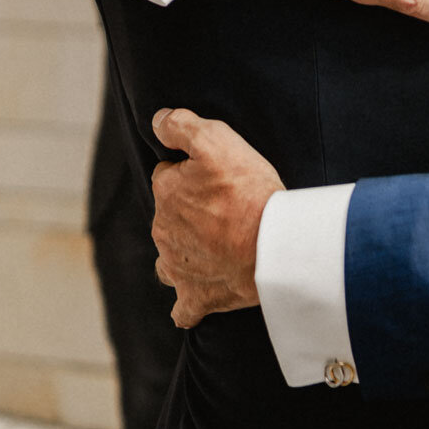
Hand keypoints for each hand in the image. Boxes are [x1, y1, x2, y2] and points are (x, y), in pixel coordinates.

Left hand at [150, 108, 283, 327]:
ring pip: (170, 259)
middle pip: (171, 215)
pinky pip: (183, 308)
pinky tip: (195, 301)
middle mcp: (163, 230)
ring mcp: (178, 266)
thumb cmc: (247, 191)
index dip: (192, 172)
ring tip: (215, 249)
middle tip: (227, 209)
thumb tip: (157, 120)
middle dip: (191, 212)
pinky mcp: (197, 297)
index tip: (217, 177)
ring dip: (185, 253)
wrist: (271, 246)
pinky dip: (187, 305)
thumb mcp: (216, 138)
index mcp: (166, 191)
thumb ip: (181, 125)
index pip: (169, 174)